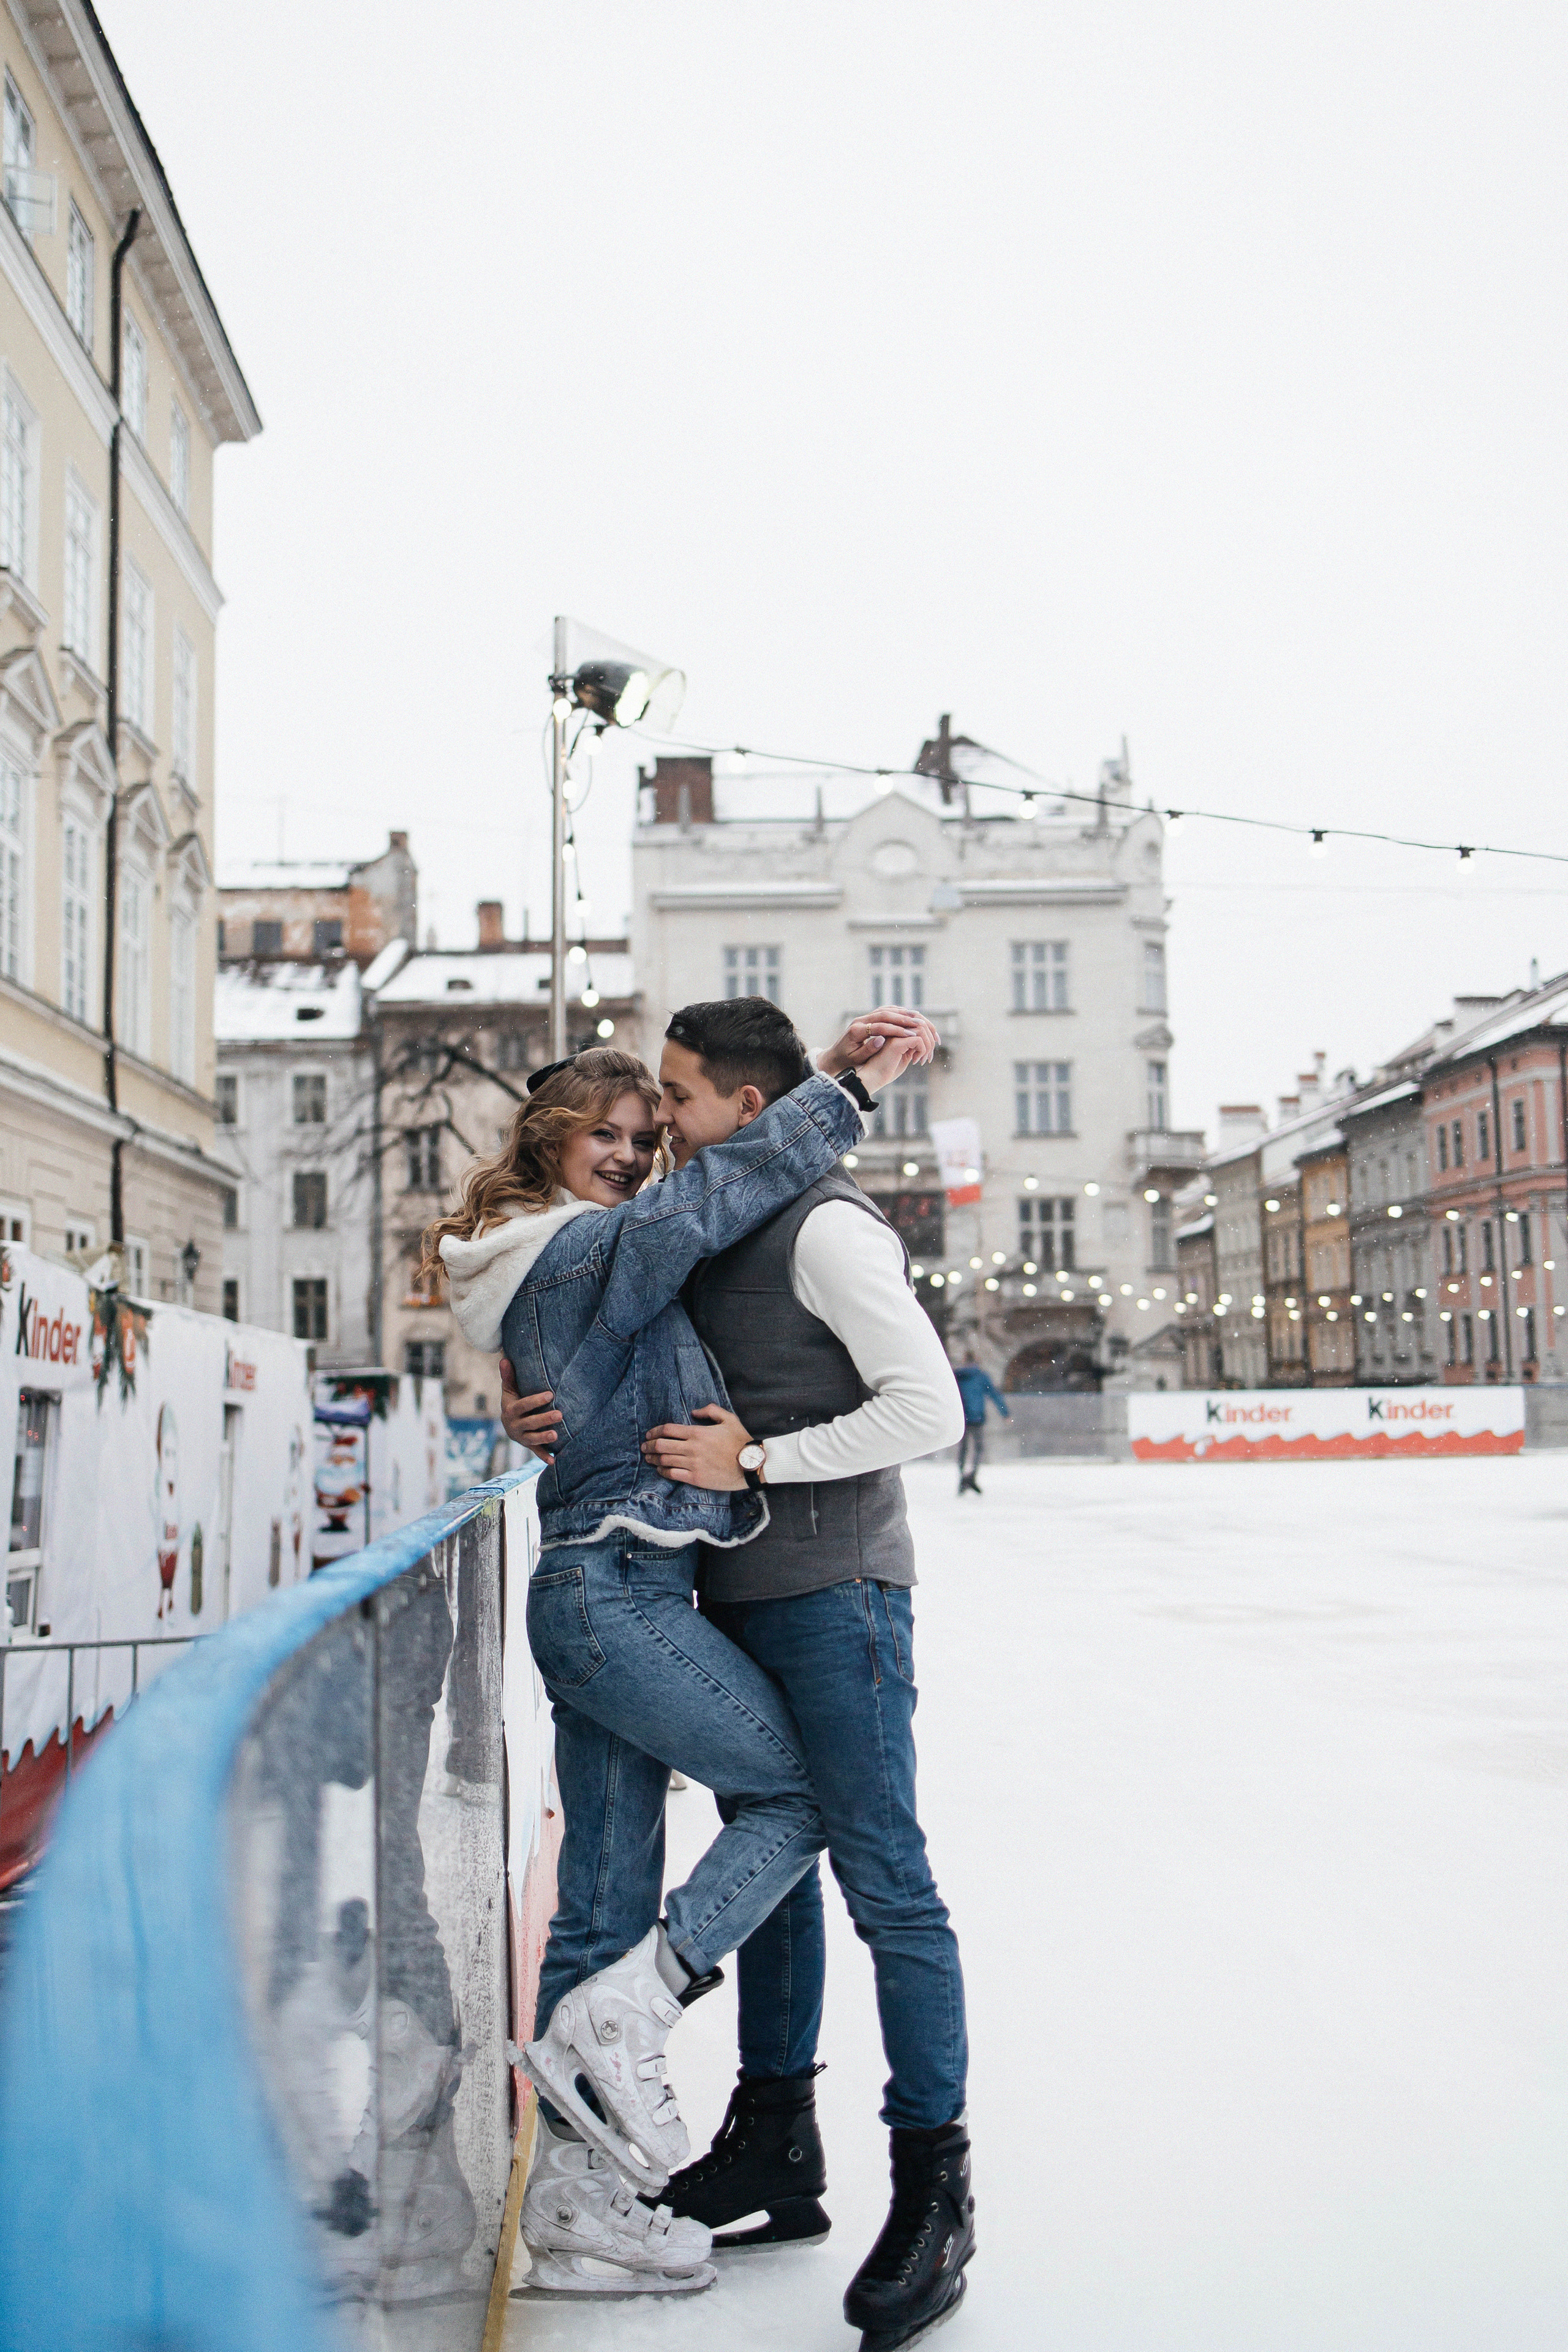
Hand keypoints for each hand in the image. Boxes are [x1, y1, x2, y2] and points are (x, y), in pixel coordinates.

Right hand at [499, 1356, 561, 1462]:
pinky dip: (544, 1456)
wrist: (508, 1423)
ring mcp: (521, 1437)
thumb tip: (505, 1359)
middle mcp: (514, 1426)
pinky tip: (554, 1460)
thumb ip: (508, 1376)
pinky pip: (536, 1452)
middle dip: (544, 1419)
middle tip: (560, 1414)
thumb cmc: (513, 1401)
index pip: (524, 1405)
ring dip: (544, 1438)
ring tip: (556, 1435)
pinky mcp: (528, 1446)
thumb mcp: (509, 1390)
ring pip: (532, 1438)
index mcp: (510, 1411)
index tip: (551, 1394)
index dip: (536, 1400)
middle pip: (530, 1423)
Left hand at [641, 1404, 751, 1489]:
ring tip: (648, 1458)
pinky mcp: (696, 1478)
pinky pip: (673, 1474)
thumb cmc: (741, 1441)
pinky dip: (663, 1471)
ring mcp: (693, 1464)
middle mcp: (692, 1448)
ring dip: (653, 1459)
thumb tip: (694, 1411)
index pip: (668, 1430)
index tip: (649, 1434)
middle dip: (650, 1446)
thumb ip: (710, 1410)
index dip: (655, 1431)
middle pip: (662, 1445)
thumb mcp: (729, 1419)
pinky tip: (660, 1470)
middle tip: (644, 1447)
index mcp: (698, 1433)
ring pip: (665, 1461)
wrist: (751, 1465)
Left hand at [817, 1005, 938, 1076]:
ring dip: (902, 1014)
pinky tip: (909, 1017)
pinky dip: (897, 1013)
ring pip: (886, 1010)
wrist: (834, 1056)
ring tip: (918, 1019)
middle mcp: (860, 1021)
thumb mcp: (855, 1059)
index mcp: (856, 1031)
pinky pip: (884, 1011)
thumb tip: (881, 1039)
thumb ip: (868, 1049)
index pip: (880, 1027)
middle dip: (903, 1019)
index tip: (912, 1035)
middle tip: (920, 1024)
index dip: (897, 1030)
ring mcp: (863, 1018)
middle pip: (884, 1014)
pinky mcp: (867, 1018)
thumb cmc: (846, 1062)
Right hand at [855, 1025, 933, 1092]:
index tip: (931, 1051)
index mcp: (897, 1029)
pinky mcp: (895, 1042)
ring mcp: (894, 1033)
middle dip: (932, 1040)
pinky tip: (914, 1061)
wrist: (873, 1078)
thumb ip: (914, 1046)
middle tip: (929, 1058)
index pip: (919, 1022)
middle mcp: (895, 1028)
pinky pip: (918, 1039)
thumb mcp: (905, 1055)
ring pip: (922, 1029)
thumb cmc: (887, 1069)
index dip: (931, 1034)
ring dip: (928, 1046)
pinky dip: (922, 1050)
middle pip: (923, 1023)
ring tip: (922, 1060)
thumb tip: (931, 1041)